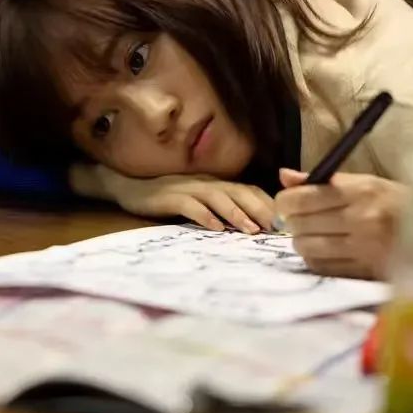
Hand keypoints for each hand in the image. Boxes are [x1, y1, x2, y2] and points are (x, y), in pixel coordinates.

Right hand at [102, 170, 274, 234]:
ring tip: (251, 230)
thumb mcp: (197, 200)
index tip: (284, 222)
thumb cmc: (166, 197)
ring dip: (237, 213)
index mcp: (215, 183)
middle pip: (239, 191)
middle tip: (275, 228)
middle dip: (259, 209)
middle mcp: (205, 182)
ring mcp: (187, 187)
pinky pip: (190, 205)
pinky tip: (216, 229)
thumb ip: (219, 208)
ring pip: (218, 197)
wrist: (128, 186)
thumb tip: (250, 226)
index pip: (248, 189)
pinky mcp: (169, 196)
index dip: (267, 203)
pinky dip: (204, 216)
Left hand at [274, 169, 405, 278]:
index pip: (304, 198)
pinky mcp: (366, 271)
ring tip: (312, 235)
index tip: (285, 203)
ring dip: (302, 241)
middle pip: (301, 224)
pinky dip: (315, 258)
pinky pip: (321, 267)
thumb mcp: (365, 182)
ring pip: (308, 247)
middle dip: (293, 222)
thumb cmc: (395, 203)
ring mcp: (365, 248)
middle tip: (299, 219)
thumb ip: (321, 180)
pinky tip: (324, 251)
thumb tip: (283, 176)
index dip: (285, 201)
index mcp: (361, 191)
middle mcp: (362, 219)